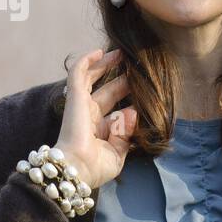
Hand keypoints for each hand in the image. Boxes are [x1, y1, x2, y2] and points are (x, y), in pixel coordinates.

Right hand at [54, 48, 137, 189]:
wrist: (77, 169)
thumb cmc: (95, 167)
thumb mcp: (118, 153)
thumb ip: (126, 134)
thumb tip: (133, 112)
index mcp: (99, 131)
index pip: (116, 111)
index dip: (129, 101)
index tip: (146, 92)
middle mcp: (89, 116)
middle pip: (107, 92)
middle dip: (121, 80)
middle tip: (135, 68)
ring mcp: (81, 106)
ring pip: (92, 78)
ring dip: (105, 65)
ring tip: (121, 53)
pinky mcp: (75, 97)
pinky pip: (78, 73)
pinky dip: (87, 61)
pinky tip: (99, 52)